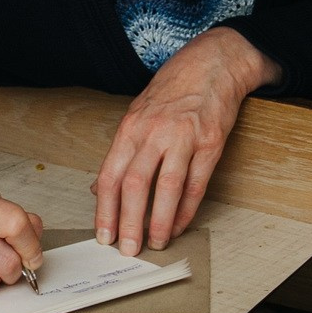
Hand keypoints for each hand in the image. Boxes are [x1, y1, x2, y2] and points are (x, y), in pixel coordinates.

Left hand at [93, 27, 280, 255]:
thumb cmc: (172, 91)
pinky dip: (186, 209)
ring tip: (156, 243)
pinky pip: (196, 184)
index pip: (110, 175)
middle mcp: (153, 133)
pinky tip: (180, 225)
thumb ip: (120, 153)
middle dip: (128, 222)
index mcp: (130, 128)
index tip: (103, 235)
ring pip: (166, 188)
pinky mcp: (210, 143)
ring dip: (159, 221)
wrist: (212, 64)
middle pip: (134, 184)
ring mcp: (183, 137)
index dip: (104, 209)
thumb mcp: (137, 115)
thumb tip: (99, 188)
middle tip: (127, 248)